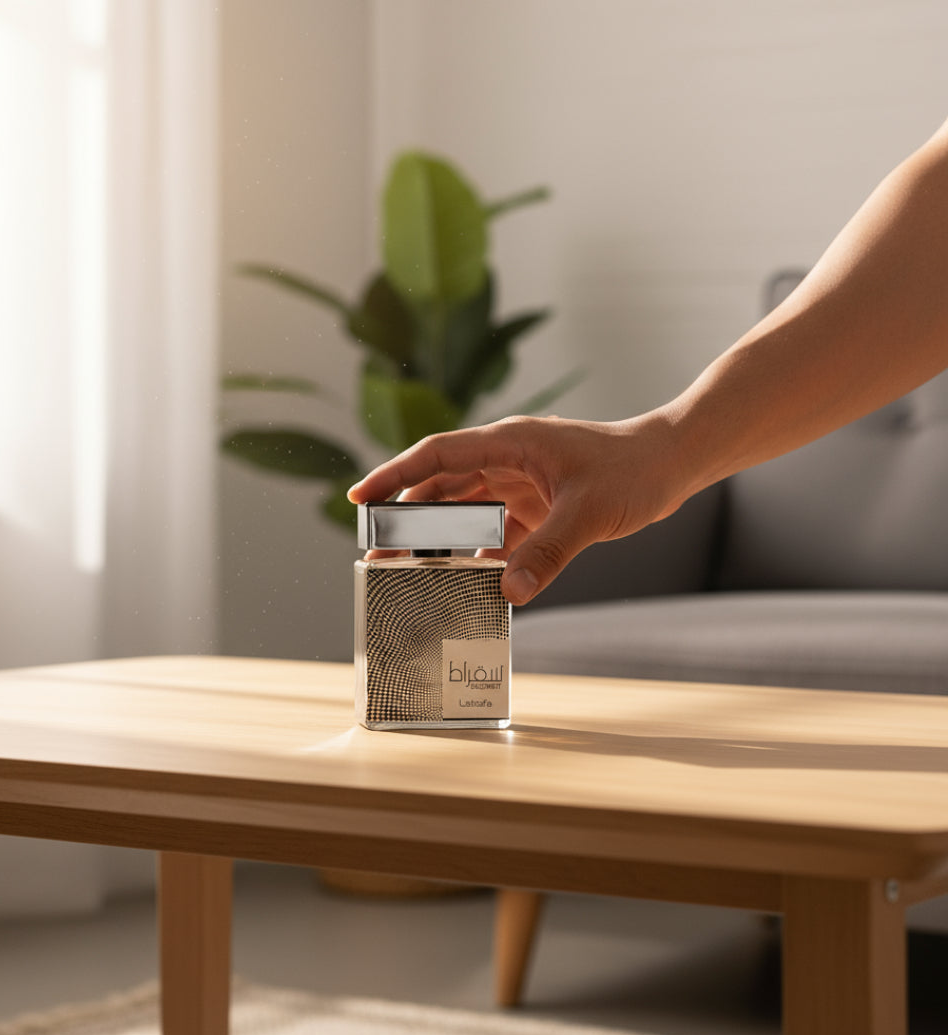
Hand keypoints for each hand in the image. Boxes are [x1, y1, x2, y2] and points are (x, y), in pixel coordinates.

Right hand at [347, 413, 683, 604]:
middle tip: (378, 553)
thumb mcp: (589, 513)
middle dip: (408, 519)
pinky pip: (493, 532)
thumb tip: (509, 593)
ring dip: (440, 540)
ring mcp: (518, 483)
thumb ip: (548, 553)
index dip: (395, 474)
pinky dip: (477, 554)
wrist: (672, 463)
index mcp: (511, 442)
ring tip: (410, 571)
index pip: (437, 454)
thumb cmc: (633, 470)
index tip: (361, 497)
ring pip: (463, 511)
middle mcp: (507, 459)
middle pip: (441, 487)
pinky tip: (464, 580)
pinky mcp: (534, 507)